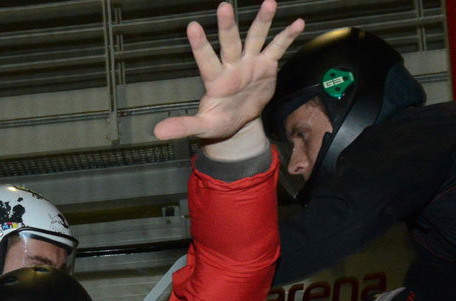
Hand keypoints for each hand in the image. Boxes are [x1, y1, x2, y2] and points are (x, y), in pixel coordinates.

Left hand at [153, 1, 303, 159]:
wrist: (239, 122)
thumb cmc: (218, 121)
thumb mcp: (202, 127)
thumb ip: (183, 126)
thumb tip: (156, 133)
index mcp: (215, 80)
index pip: (205, 60)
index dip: (200, 45)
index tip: (192, 27)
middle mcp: (232, 66)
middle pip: (229, 43)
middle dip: (227, 26)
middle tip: (224, 6)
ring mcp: (250, 63)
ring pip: (255, 38)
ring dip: (262, 21)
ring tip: (270, 2)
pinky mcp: (266, 65)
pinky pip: (278, 48)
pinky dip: (288, 36)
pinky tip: (298, 22)